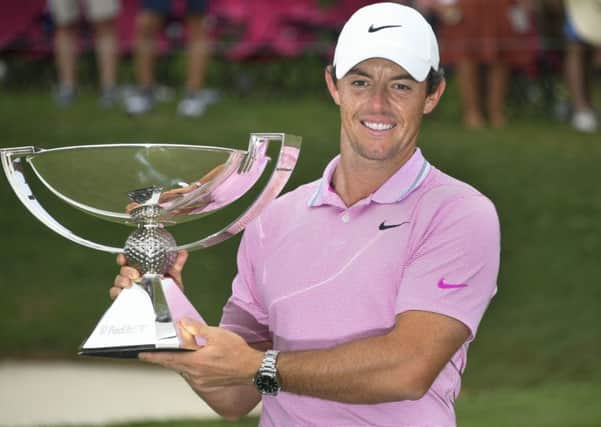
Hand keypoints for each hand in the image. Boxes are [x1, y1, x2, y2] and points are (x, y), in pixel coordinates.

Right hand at [109, 250, 188, 299]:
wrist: (171, 311)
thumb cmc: (169, 293)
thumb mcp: (174, 277)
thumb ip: (176, 264)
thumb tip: (182, 252)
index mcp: (143, 270)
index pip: (130, 261)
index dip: (124, 258)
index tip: (124, 258)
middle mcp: (135, 279)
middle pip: (123, 270)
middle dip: (126, 270)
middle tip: (135, 274)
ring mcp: (130, 289)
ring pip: (119, 281)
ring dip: (121, 280)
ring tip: (129, 283)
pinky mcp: (127, 300)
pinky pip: (116, 295)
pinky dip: (116, 292)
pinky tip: (121, 292)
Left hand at [139, 318, 262, 391]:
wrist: (252, 368)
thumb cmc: (237, 351)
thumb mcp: (217, 335)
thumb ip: (198, 329)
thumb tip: (183, 323)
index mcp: (195, 362)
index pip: (169, 359)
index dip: (154, 356)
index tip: (141, 355)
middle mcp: (195, 374)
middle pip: (173, 365)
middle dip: (163, 358)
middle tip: (152, 353)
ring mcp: (201, 380)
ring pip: (182, 369)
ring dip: (177, 361)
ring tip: (175, 351)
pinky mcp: (207, 382)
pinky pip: (191, 373)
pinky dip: (187, 365)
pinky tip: (192, 358)